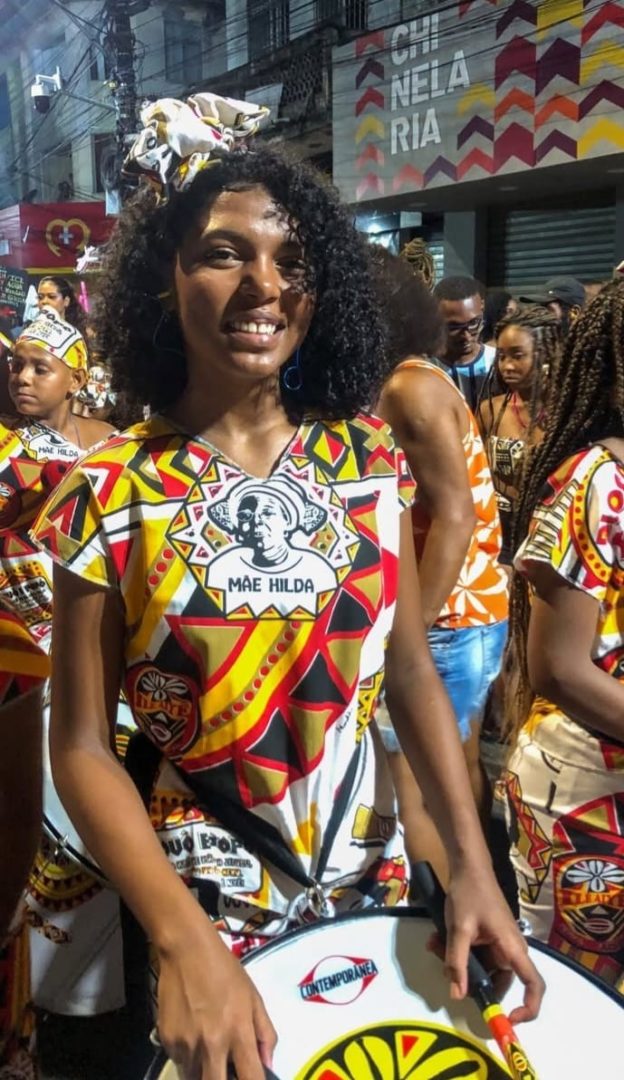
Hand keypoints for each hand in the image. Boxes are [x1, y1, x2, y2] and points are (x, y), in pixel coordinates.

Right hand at [156, 923, 276, 1079]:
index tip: (252, 1079)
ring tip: (209, 1049)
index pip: (251, 1078)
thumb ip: (265, 1033)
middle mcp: (212, 1044)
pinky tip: (192, 1035)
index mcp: (238, 1032)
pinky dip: (188, 1057)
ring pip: (195, 1077)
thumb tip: (268, 1064)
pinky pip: (180, 1062)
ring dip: (205, 1071)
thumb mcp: (254, 997)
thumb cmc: (225, 971)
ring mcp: (187, 1045)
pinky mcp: (167, 1040)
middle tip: (226, 1069)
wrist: (187, 950)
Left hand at [442, 864, 544, 1024]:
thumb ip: (457, 962)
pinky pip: (476, 956)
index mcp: (513, 948)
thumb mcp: (459, 928)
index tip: (509, 1019)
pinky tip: (437, 940)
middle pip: (498, 981)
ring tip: (436, 946)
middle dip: (470, 979)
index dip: (528, 1008)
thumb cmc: (469, 893)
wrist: (468, 866)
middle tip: (445, 967)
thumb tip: (458, 996)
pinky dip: (458, 952)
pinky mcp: (488, 938)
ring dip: (458, 963)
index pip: (534, 984)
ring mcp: (499, 944)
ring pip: (482, 968)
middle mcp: (511, 949)